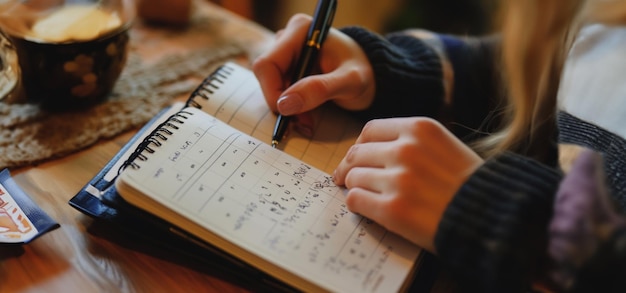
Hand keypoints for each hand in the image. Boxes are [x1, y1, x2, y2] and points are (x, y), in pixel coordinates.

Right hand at [253, 14, 374, 133]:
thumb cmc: (365, 73)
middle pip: (267, 77)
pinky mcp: (288, 70)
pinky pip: (278, 92)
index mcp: (300, 31)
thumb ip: (319, 89)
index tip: (291, 115)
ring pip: (271, 87)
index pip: (267, 65)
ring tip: (308, 122)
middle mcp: (288, 39)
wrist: (373, 77)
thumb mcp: (349, 82)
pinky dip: (290, 109)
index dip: (273, 93)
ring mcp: (286, 55)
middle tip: (304, 124)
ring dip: (287, 109)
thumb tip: (284, 105)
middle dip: (283, 104)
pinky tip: (305, 117)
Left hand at [333, 117, 482, 251]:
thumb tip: (371, 151)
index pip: (370, 130)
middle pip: (357, 153)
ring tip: (363, 195)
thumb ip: (412, 142)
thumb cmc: (470, 184)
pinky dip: (356, 204)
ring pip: (354, 176)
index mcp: (420, 128)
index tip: (358, 156)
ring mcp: (399, 180)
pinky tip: (365, 208)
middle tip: (347, 177)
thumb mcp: (445, 145)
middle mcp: (406, 150)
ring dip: (354, 186)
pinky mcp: (393, 210)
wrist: (493, 217)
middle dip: (350, 167)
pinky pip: (356, 200)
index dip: (360, 145)